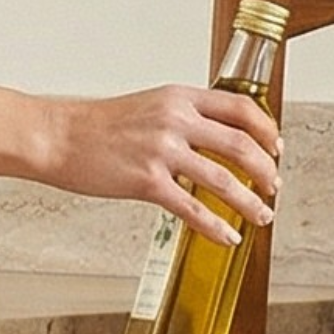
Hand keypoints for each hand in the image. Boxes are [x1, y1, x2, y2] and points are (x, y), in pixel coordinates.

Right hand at [44, 85, 281, 245]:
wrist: (57, 136)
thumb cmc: (98, 126)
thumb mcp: (149, 105)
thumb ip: (184, 117)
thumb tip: (216, 138)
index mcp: (179, 98)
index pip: (240, 108)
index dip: (266, 130)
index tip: (276, 148)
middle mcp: (175, 120)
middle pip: (241, 145)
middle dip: (266, 171)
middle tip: (274, 187)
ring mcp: (161, 151)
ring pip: (224, 180)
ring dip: (250, 202)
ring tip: (263, 216)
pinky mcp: (146, 181)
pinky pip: (192, 208)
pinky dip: (216, 226)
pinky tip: (229, 236)